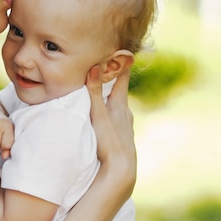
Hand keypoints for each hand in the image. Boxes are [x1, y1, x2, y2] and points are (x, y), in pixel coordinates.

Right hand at [85, 66, 135, 180]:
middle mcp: (126, 114)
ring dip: (112, 100)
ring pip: (119, 108)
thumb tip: (94, 68)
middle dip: (114, 81)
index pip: (121, 79)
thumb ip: (93, 93)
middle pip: (120, 92)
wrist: (121, 169)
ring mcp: (126, 127)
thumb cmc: (109, 141)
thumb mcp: (98, 115)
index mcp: (120, 105)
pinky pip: (118, 121)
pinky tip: (108, 121)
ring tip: (105, 94)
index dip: (121, 65)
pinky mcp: (124, 139)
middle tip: (107, 69)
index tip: (121, 51)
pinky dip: (112, 115)